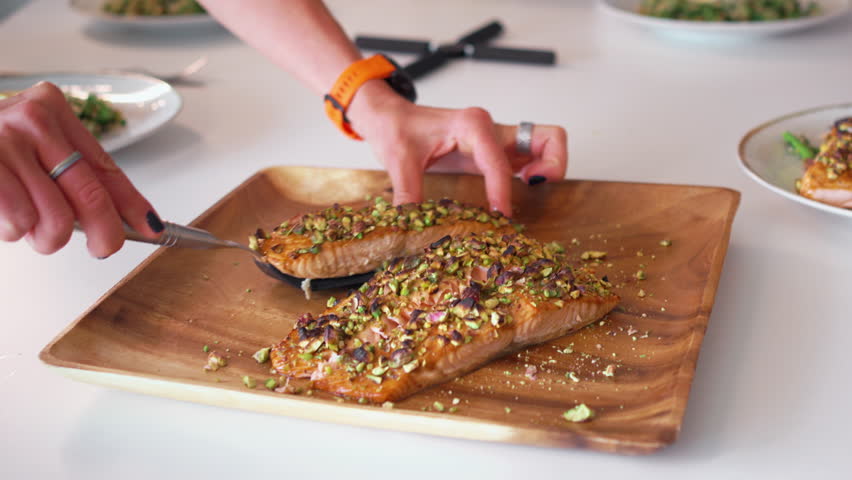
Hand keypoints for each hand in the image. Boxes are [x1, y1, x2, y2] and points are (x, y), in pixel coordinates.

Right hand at [0, 82, 162, 256]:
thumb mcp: (33, 146)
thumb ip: (72, 174)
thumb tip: (125, 217)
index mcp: (53, 110)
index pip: (106, 167)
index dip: (133, 204)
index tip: (155, 228)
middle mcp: (30, 120)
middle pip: (89, 195)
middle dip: (105, 233)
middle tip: (104, 247)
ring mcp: (0, 140)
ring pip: (54, 218)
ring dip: (47, 237)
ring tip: (29, 225)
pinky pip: (17, 221)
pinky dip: (15, 231)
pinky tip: (8, 220)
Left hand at [348, 80, 567, 215]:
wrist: (388, 116)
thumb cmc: (396, 129)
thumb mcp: (398, 161)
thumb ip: (408, 193)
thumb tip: (410, 226)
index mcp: (471, 125)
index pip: (499, 161)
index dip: (502, 191)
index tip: (500, 216)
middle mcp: (491, 128)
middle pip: (548, 137)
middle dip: (553, 164)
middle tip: (535, 188)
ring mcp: (497, 139)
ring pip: (546, 145)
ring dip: (550, 168)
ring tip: (531, 189)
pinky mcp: (495, 151)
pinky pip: (531, 159)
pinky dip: (537, 173)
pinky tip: (520, 191)